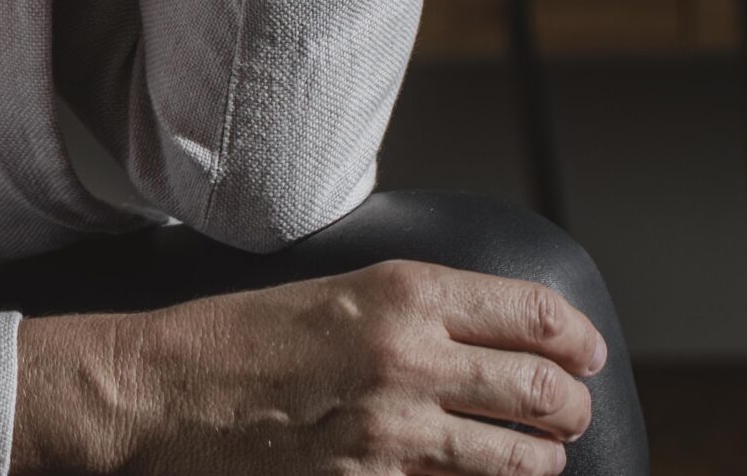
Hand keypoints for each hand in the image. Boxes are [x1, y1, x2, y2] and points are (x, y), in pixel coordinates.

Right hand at [10, 259, 606, 474]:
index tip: (587, 352)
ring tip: (541, 458)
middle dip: (569, 405)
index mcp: (404, 291)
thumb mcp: (336, 288)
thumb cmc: (236, 335)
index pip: (532, 312)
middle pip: (538, 387)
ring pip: (514, 457)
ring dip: (540, 460)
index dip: (575, 338)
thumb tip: (484, 329)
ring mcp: (391, 431)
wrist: (159, 390)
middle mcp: (409, 357)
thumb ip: (412, 306)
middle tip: (572, 411)